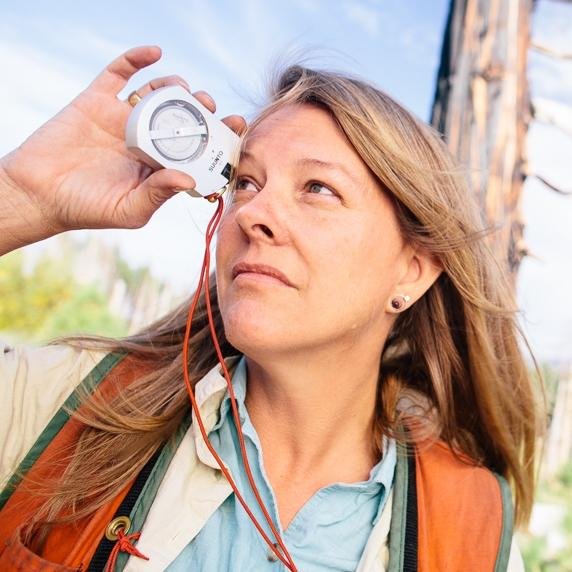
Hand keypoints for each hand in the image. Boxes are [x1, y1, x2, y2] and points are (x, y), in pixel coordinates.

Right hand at [0, 45, 245, 246]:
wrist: (39, 192)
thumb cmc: (88, 208)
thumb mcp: (130, 210)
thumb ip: (159, 194)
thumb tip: (189, 179)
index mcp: (160, 165)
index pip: (197, 147)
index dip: (219, 136)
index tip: (237, 125)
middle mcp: (147, 140)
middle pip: (183, 116)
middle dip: (202, 108)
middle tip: (209, 106)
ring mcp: (124, 119)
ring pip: (157, 93)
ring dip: (175, 86)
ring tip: (183, 90)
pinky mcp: (99, 101)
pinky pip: (120, 73)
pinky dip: (137, 59)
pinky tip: (154, 53)